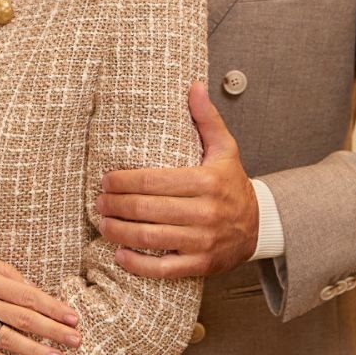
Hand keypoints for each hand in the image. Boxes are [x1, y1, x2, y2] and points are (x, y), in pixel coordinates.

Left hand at [95, 82, 258, 277]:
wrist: (257, 226)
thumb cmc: (232, 184)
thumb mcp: (225, 148)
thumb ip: (206, 118)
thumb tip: (193, 85)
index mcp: (207, 182)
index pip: (154, 181)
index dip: (124, 181)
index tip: (105, 179)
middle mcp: (205, 213)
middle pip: (147, 209)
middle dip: (116, 204)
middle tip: (98, 200)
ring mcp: (202, 242)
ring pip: (150, 238)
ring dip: (119, 231)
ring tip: (103, 222)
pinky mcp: (200, 265)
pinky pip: (162, 269)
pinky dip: (137, 264)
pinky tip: (119, 254)